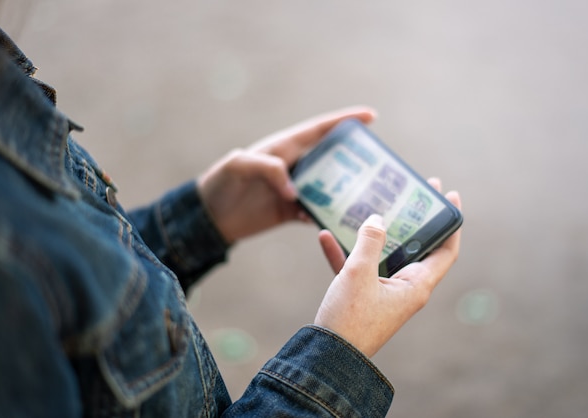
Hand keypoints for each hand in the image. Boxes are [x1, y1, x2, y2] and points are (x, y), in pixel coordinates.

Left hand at [196, 106, 376, 243]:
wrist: (209, 216)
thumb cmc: (221, 183)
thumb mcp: (239, 166)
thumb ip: (268, 169)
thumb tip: (295, 190)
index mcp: (284, 147)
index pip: (319, 130)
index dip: (344, 121)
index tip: (370, 116)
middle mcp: (294, 165)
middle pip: (331, 159)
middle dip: (354, 160)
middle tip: (378, 167)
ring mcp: (294, 188)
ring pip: (327, 187)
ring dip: (344, 192)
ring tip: (367, 197)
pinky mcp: (290, 210)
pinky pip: (315, 211)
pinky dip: (327, 215)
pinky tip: (340, 221)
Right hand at [314, 179, 461, 356]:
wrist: (328, 358)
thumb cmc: (349, 319)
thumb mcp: (358, 274)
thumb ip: (369, 242)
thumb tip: (378, 219)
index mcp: (416, 285)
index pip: (446, 250)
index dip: (451, 222)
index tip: (449, 196)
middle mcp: (405, 288)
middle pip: (416, 247)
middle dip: (412, 219)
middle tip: (412, 193)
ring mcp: (384, 293)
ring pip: (384, 256)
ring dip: (374, 234)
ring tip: (371, 207)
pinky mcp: (363, 298)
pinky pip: (358, 270)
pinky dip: (345, 254)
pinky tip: (326, 237)